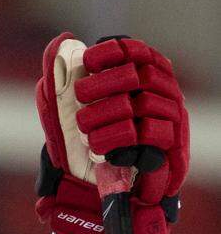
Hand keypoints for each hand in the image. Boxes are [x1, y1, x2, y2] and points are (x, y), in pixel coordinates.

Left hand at [34, 32, 189, 233]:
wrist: (98, 191)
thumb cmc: (86, 143)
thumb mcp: (67, 110)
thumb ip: (63, 77)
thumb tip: (61, 42)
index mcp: (142, 78)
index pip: (137, 51)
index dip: (114, 51)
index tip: (88, 59)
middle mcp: (162, 94)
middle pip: (139, 75)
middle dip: (104, 85)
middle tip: (80, 97)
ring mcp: (171, 120)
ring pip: (144, 104)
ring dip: (108, 115)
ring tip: (87, 130)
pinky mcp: (172, 149)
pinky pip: (154, 134)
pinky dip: (122, 138)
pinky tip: (101, 147)